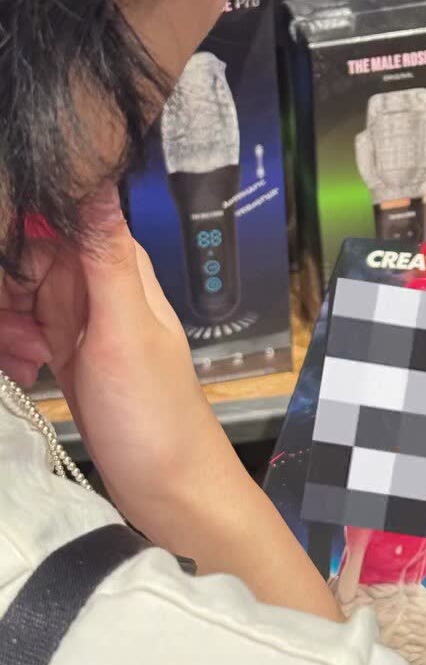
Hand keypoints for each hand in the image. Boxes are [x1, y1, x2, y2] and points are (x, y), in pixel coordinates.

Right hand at [0, 189, 342, 620]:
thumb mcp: (125, 328)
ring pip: (21, 287)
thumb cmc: (154, 412)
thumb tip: (95, 175)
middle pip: (31, 248)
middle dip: (8, 280)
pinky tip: (23, 366)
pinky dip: (13, 340)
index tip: (6, 257)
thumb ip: (105, 255)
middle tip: (31, 335)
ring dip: (7, 314)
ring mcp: (82, 319)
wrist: (169, 490)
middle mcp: (99, 282)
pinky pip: (24, 325)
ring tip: (28, 358)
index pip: (61, 211)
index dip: (20, 220)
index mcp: (119, 264)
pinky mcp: (68, 352)